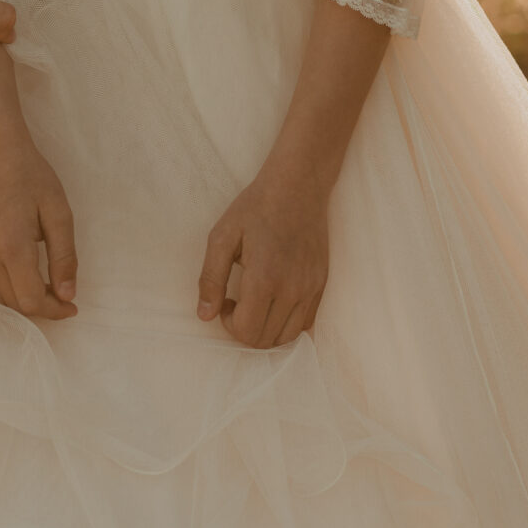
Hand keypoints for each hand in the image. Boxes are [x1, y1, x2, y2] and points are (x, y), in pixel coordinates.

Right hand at [0, 85, 77, 321]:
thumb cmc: (31, 175)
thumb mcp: (59, 213)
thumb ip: (64, 257)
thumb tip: (68, 296)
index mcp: (12, 246)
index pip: (31, 300)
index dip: (54, 311)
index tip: (73, 306)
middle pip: (14, 304)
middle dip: (42, 308)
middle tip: (64, 297)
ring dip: (24, 302)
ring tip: (48, 290)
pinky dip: (7, 292)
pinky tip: (26, 280)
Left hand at [197, 168, 330, 347]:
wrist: (298, 186)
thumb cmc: (255, 208)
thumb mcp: (222, 236)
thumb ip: (210, 278)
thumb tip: (205, 315)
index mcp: (265, 278)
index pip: (247, 332)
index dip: (229, 325)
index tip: (226, 302)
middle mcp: (292, 289)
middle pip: (266, 341)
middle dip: (245, 330)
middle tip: (236, 303)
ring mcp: (311, 289)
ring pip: (288, 337)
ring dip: (266, 329)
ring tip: (255, 302)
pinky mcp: (322, 284)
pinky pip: (306, 323)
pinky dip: (287, 322)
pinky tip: (274, 299)